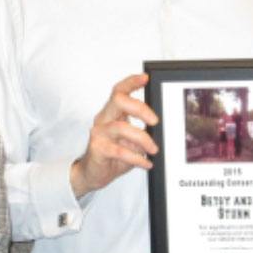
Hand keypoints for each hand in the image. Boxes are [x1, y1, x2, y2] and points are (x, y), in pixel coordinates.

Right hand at [70, 74, 158, 198]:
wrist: (92, 174)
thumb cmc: (112, 155)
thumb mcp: (130, 141)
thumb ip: (141, 132)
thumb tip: (160, 130)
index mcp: (112, 113)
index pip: (119, 91)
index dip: (131, 82)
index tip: (145, 78)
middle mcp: (103, 119)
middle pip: (119, 100)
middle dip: (140, 108)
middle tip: (155, 121)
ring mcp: (99, 133)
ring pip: (121, 127)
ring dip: (142, 138)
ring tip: (154, 149)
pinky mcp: (98, 149)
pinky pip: (120, 151)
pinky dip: (137, 157)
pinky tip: (146, 163)